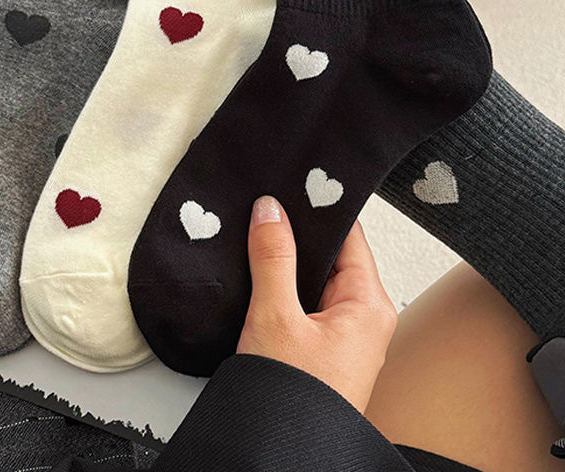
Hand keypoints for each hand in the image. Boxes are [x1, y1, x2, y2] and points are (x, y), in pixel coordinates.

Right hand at [237, 196, 396, 412]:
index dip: (319, 207)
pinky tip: (258, 270)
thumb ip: (272, 258)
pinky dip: (281, 284)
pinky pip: (303, 300)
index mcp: (368, 304)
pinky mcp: (320, 346)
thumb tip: (271, 209)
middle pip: (331, 254)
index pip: (349, 235)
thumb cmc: (295, 401)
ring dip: (286, 259)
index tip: (292, 182)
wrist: (282, 452)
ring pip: (313, 277)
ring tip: (257, 229)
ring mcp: (341, 332)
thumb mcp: (276, 317)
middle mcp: (362, 315)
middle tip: (265, 202)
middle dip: (297, 231)